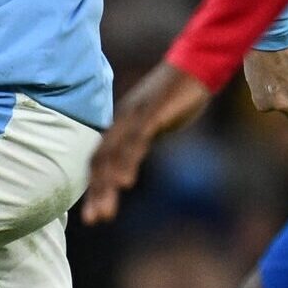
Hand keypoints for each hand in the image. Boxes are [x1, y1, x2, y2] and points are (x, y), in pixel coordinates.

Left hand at [81, 61, 213, 224]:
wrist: (196, 65)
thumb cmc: (178, 95)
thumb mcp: (156, 122)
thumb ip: (142, 140)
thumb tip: (133, 161)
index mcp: (121, 125)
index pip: (99, 159)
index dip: (94, 186)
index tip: (91, 215)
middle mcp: (122, 120)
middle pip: (101, 160)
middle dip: (96, 192)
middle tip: (93, 222)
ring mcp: (135, 116)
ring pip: (114, 154)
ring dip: (107, 185)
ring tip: (105, 212)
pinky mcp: (152, 111)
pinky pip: (136, 140)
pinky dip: (128, 162)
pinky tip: (126, 183)